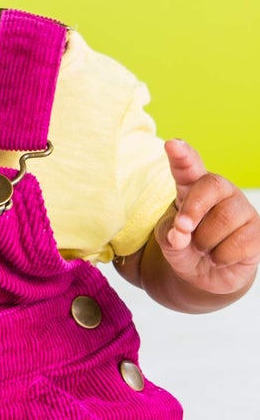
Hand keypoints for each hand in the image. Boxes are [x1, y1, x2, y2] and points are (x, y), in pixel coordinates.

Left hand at [152, 140, 259, 298]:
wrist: (203, 274)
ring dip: (205, 241)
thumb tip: (180, 235)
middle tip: (182, 228)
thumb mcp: (168, 240)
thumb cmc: (184, 247)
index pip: (189, 167)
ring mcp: (243, 211)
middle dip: (194, 208)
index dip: (182, 155)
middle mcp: (222, 193)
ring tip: (202, 249)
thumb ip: (169, 235)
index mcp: (193, 187)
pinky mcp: (258, 232)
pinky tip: (219, 258)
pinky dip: (221, 257)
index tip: (172, 144)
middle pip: (212, 185)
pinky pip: (240, 243)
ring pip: (225, 218)